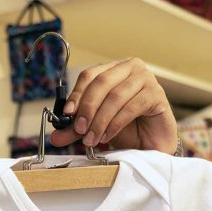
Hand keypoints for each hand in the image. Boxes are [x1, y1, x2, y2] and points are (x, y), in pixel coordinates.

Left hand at [49, 58, 177, 154]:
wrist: (151, 143)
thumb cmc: (126, 128)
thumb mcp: (96, 126)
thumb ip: (76, 129)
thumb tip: (54, 137)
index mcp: (113, 68)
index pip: (90, 75)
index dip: (77, 93)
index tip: (67, 113)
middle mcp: (131, 67)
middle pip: (102, 83)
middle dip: (87, 108)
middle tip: (79, 130)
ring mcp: (146, 78)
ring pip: (115, 96)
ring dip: (100, 120)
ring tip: (91, 139)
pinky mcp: (157, 94)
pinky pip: (131, 107)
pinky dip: (115, 124)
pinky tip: (107, 137)